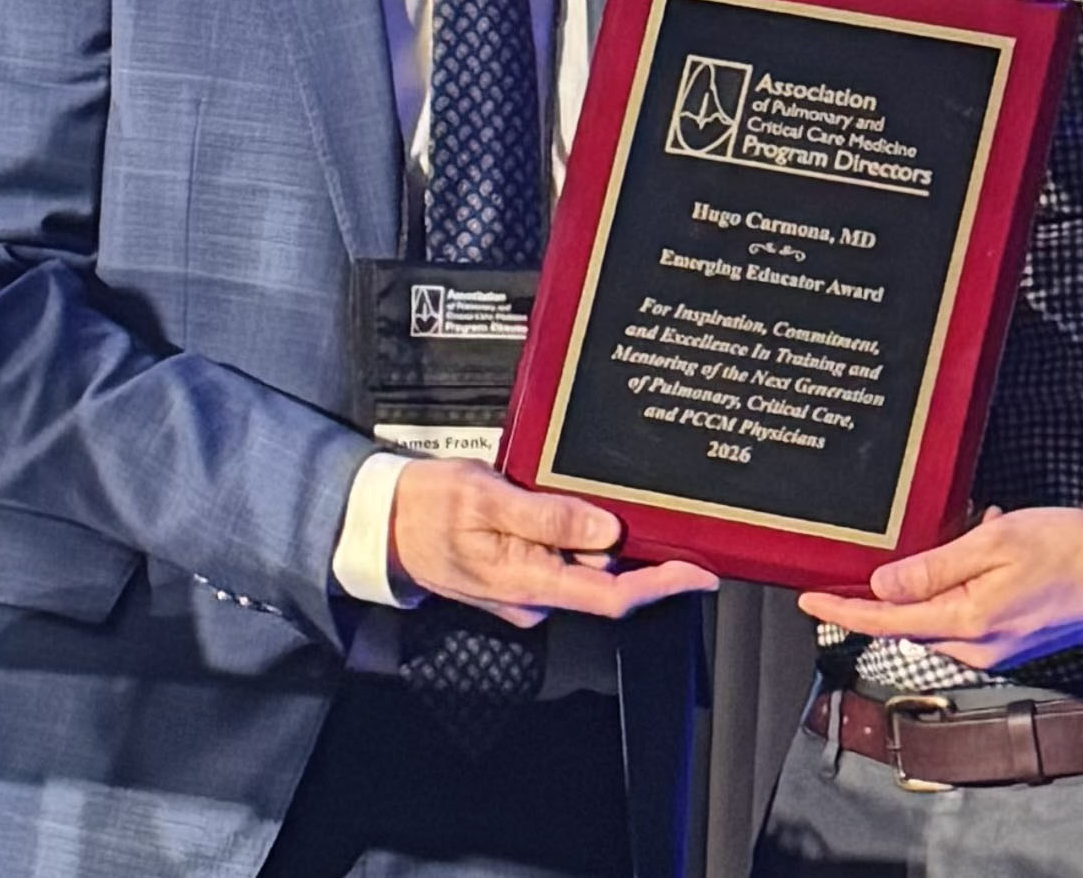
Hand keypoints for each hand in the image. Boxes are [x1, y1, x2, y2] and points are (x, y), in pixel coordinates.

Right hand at [388, 458, 717, 626]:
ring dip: (589, 527)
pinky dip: (569, 529)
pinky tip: (545, 501)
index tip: (701, 571)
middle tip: (613, 489)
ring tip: (547, 488)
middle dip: (622, 536)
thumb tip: (605, 531)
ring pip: (582, 559)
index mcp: (529, 581)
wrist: (381, 522)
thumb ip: (547, 516)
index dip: (662, 585)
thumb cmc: (427, 506)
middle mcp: (533, 595)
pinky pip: (561, 554)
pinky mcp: (520, 574)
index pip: (612, 594)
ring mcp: (526, 587)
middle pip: (604, 573)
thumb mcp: (486, 497)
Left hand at [797, 503, 1082, 673]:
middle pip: (913, 619)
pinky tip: (996, 541)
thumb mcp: (994, 542)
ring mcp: (1002, 649)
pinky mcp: (1019, 640)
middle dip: (906, 578)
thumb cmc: (1072, 547)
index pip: (888, 621)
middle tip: (924, 531)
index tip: (806, 598)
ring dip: (946, 572)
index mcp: (969, 625)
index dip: (843, 609)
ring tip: (980, 527)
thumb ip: (934, 566)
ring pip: (944, 612)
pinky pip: (973, 612)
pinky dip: (972, 578)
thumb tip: (882, 585)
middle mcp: (981, 649)